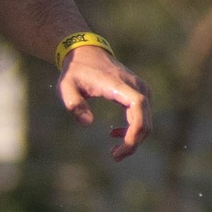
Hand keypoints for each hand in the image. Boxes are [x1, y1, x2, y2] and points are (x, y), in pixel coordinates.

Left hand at [61, 43, 149, 159]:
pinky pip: (141, 115)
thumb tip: (87, 123)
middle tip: (115, 157)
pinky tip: (114, 134)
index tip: (124, 146)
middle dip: (133, 142)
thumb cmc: (75, 71)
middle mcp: (135, 86)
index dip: (136, 127)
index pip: (138, 105)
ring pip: (146, 120)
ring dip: (133, 139)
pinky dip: (132, 129)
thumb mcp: (66, 86)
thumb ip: (74, 104)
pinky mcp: (138, 93)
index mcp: (119, 85)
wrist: (87, 53)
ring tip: (114, 153)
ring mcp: (139, 90)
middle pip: (145, 118)